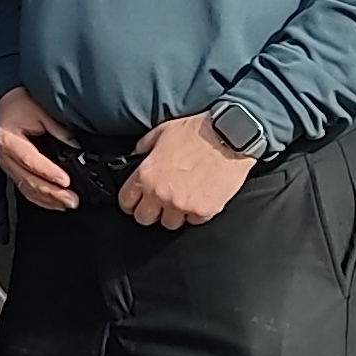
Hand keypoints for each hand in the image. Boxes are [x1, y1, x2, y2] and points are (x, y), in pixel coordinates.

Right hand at [0, 87, 86, 211]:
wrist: (7, 103)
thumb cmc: (21, 104)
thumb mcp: (41, 110)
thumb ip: (58, 129)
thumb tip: (76, 146)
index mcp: (8, 139)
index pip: (30, 160)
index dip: (49, 172)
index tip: (65, 181)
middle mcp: (4, 156)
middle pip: (28, 180)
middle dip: (52, 192)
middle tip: (72, 199)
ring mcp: (7, 165)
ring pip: (27, 188)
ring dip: (48, 199)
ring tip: (68, 203)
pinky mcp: (12, 171)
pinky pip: (26, 189)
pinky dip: (41, 199)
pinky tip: (55, 203)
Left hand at [118, 112, 254, 230]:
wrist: (229, 136)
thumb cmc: (198, 131)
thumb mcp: (163, 131)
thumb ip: (144, 146)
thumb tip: (136, 155)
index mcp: (147, 175)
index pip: (126, 201)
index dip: (129, 202)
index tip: (135, 201)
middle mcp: (162, 193)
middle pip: (144, 218)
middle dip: (150, 211)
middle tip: (158, 203)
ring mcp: (183, 204)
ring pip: (170, 224)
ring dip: (173, 214)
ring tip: (182, 200)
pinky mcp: (205, 210)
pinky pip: (195, 221)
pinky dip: (196, 213)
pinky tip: (200, 197)